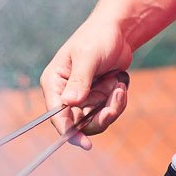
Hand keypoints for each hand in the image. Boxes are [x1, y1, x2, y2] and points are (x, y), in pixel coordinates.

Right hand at [40, 21, 133, 138]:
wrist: (118, 31)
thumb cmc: (98, 37)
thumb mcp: (88, 56)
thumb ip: (80, 79)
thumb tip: (69, 102)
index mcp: (54, 82)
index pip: (56, 115)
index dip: (68, 131)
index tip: (85, 144)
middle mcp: (65, 94)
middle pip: (78, 123)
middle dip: (99, 118)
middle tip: (114, 106)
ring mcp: (82, 98)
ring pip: (95, 121)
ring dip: (111, 108)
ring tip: (119, 88)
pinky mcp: (97, 98)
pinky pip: (107, 112)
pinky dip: (117, 103)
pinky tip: (120, 85)